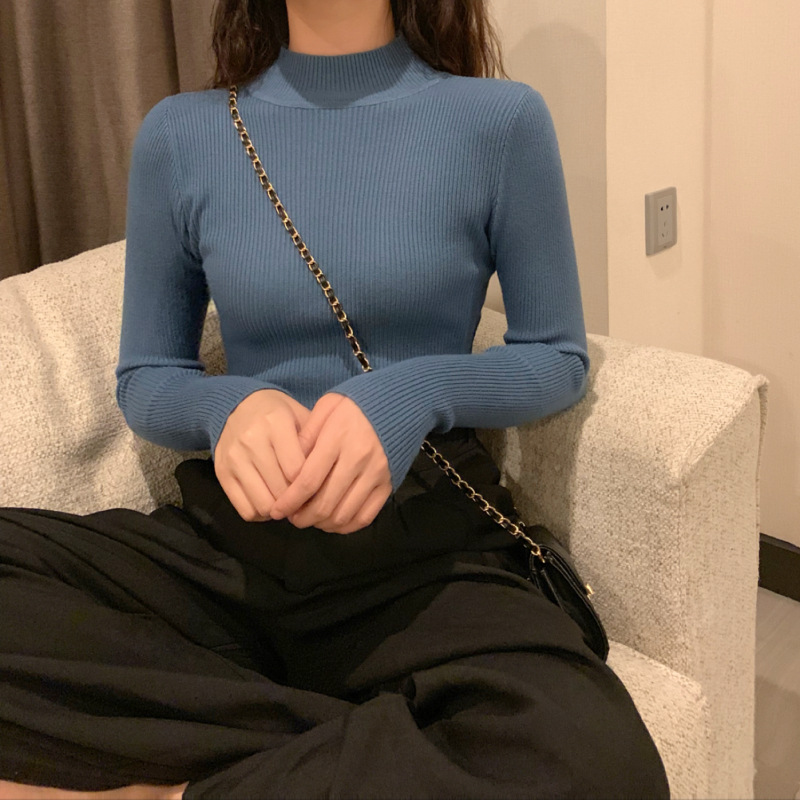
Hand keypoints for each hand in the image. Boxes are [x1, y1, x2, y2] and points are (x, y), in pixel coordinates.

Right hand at [214, 389, 310, 521]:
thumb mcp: (300, 415)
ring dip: (279, 510)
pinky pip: (245, 510)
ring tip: (286, 500)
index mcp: (276, 423)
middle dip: (296, 500)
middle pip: (281, 490)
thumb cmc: (277, 414)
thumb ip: (315, 441)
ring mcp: (234, 459)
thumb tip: (327, 477)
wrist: (236, 405)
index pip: (297, 470)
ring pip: (263, 504)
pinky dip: (260, 513)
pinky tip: (269, 500)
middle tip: (304, 498)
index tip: (317, 486)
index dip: (311, 484)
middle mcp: (252, 440)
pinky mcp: (222, 474)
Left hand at [270, 393, 391, 533]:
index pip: (309, 480)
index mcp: (338, 439)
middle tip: (292, 517)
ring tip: (310, 519)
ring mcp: (376, 475)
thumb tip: (289, 466)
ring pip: (344, 514)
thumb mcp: (326, 408)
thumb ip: (306, 436)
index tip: (276, 510)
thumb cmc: (355, 404)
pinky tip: (333, 522)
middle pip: (325, 503)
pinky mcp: (388, 485)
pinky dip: (346, 526)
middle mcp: (359, 460)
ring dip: (322, 523)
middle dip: (303, 517)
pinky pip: (365, 517)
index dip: (289, 501)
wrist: (398, 404)